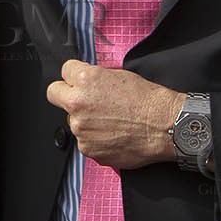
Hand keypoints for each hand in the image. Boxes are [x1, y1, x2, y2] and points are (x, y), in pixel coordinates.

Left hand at [46, 59, 182, 169]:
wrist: (166, 126)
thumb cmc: (149, 101)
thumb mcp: (118, 75)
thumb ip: (93, 78)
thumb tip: (83, 81)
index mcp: (85, 80)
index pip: (64, 71)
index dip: (73, 77)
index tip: (78, 81)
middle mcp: (78, 103)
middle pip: (54, 94)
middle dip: (65, 95)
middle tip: (83, 101)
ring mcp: (81, 128)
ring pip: (71, 121)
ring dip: (84, 121)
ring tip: (110, 122)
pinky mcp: (88, 148)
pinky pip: (84, 140)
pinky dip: (95, 139)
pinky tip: (113, 135)